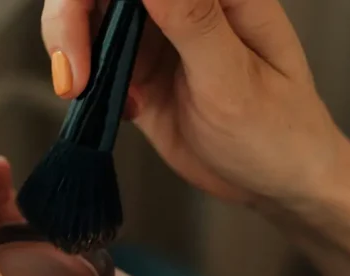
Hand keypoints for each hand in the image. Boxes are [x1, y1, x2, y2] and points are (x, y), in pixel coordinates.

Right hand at [42, 0, 343, 205]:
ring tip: (82, 92)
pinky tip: (117, 107)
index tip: (85, 29)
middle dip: (70, 21)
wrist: (277, 184)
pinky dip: (85, 81)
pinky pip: (96, 62)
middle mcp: (182, 6)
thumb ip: (193, 19)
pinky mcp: (140, 72)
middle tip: (74, 74)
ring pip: (90, 21)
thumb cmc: (278, 133)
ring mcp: (158, 37)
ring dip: (72, 52)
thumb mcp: (233, 79)